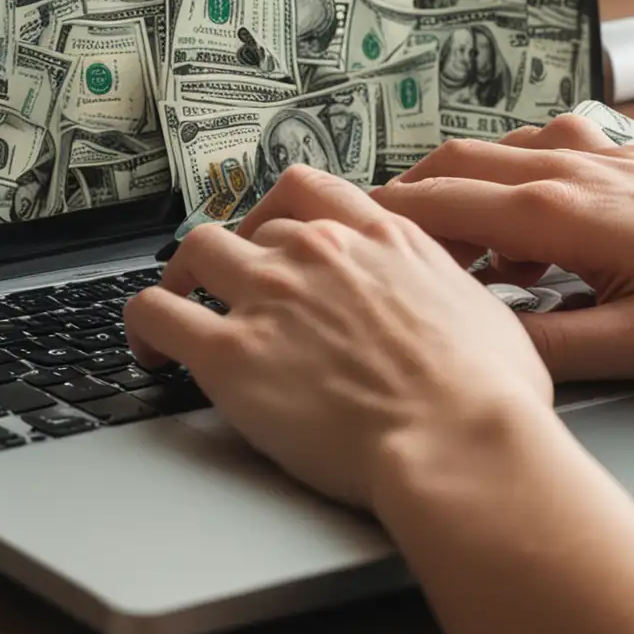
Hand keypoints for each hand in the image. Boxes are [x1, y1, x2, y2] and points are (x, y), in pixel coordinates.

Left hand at [124, 164, 551, 508]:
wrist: (460, 441)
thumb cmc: (490, 397)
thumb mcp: (487, 314)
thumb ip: (450, 295)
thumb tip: (460, 314)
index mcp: (379, 237)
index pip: (307, 191)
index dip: (278, 212)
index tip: (270, 233)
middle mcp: (317, 252)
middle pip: (250, 228)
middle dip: (238, 259)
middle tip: (231, 294)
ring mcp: (269, 295)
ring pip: (196, 250)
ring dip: (184, 277)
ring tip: (177, 312)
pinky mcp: (230, 353)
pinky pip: (157, 312)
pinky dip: (143, 325)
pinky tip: (149, 351)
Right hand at [369, 115, 633, 381]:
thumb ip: (556, 349)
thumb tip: (484, 353)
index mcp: (564, 212)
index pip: (438, 206)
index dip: (378, 224)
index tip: (338, 240)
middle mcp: (573, 167)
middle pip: (453, 166)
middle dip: (403, 202)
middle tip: (371, 244)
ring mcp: (603, 153)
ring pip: (495, 154)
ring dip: (458, 194)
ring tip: (449, 252)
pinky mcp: (630, 155)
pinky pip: (540, 153)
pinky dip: (509, 184)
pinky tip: (528, 232)